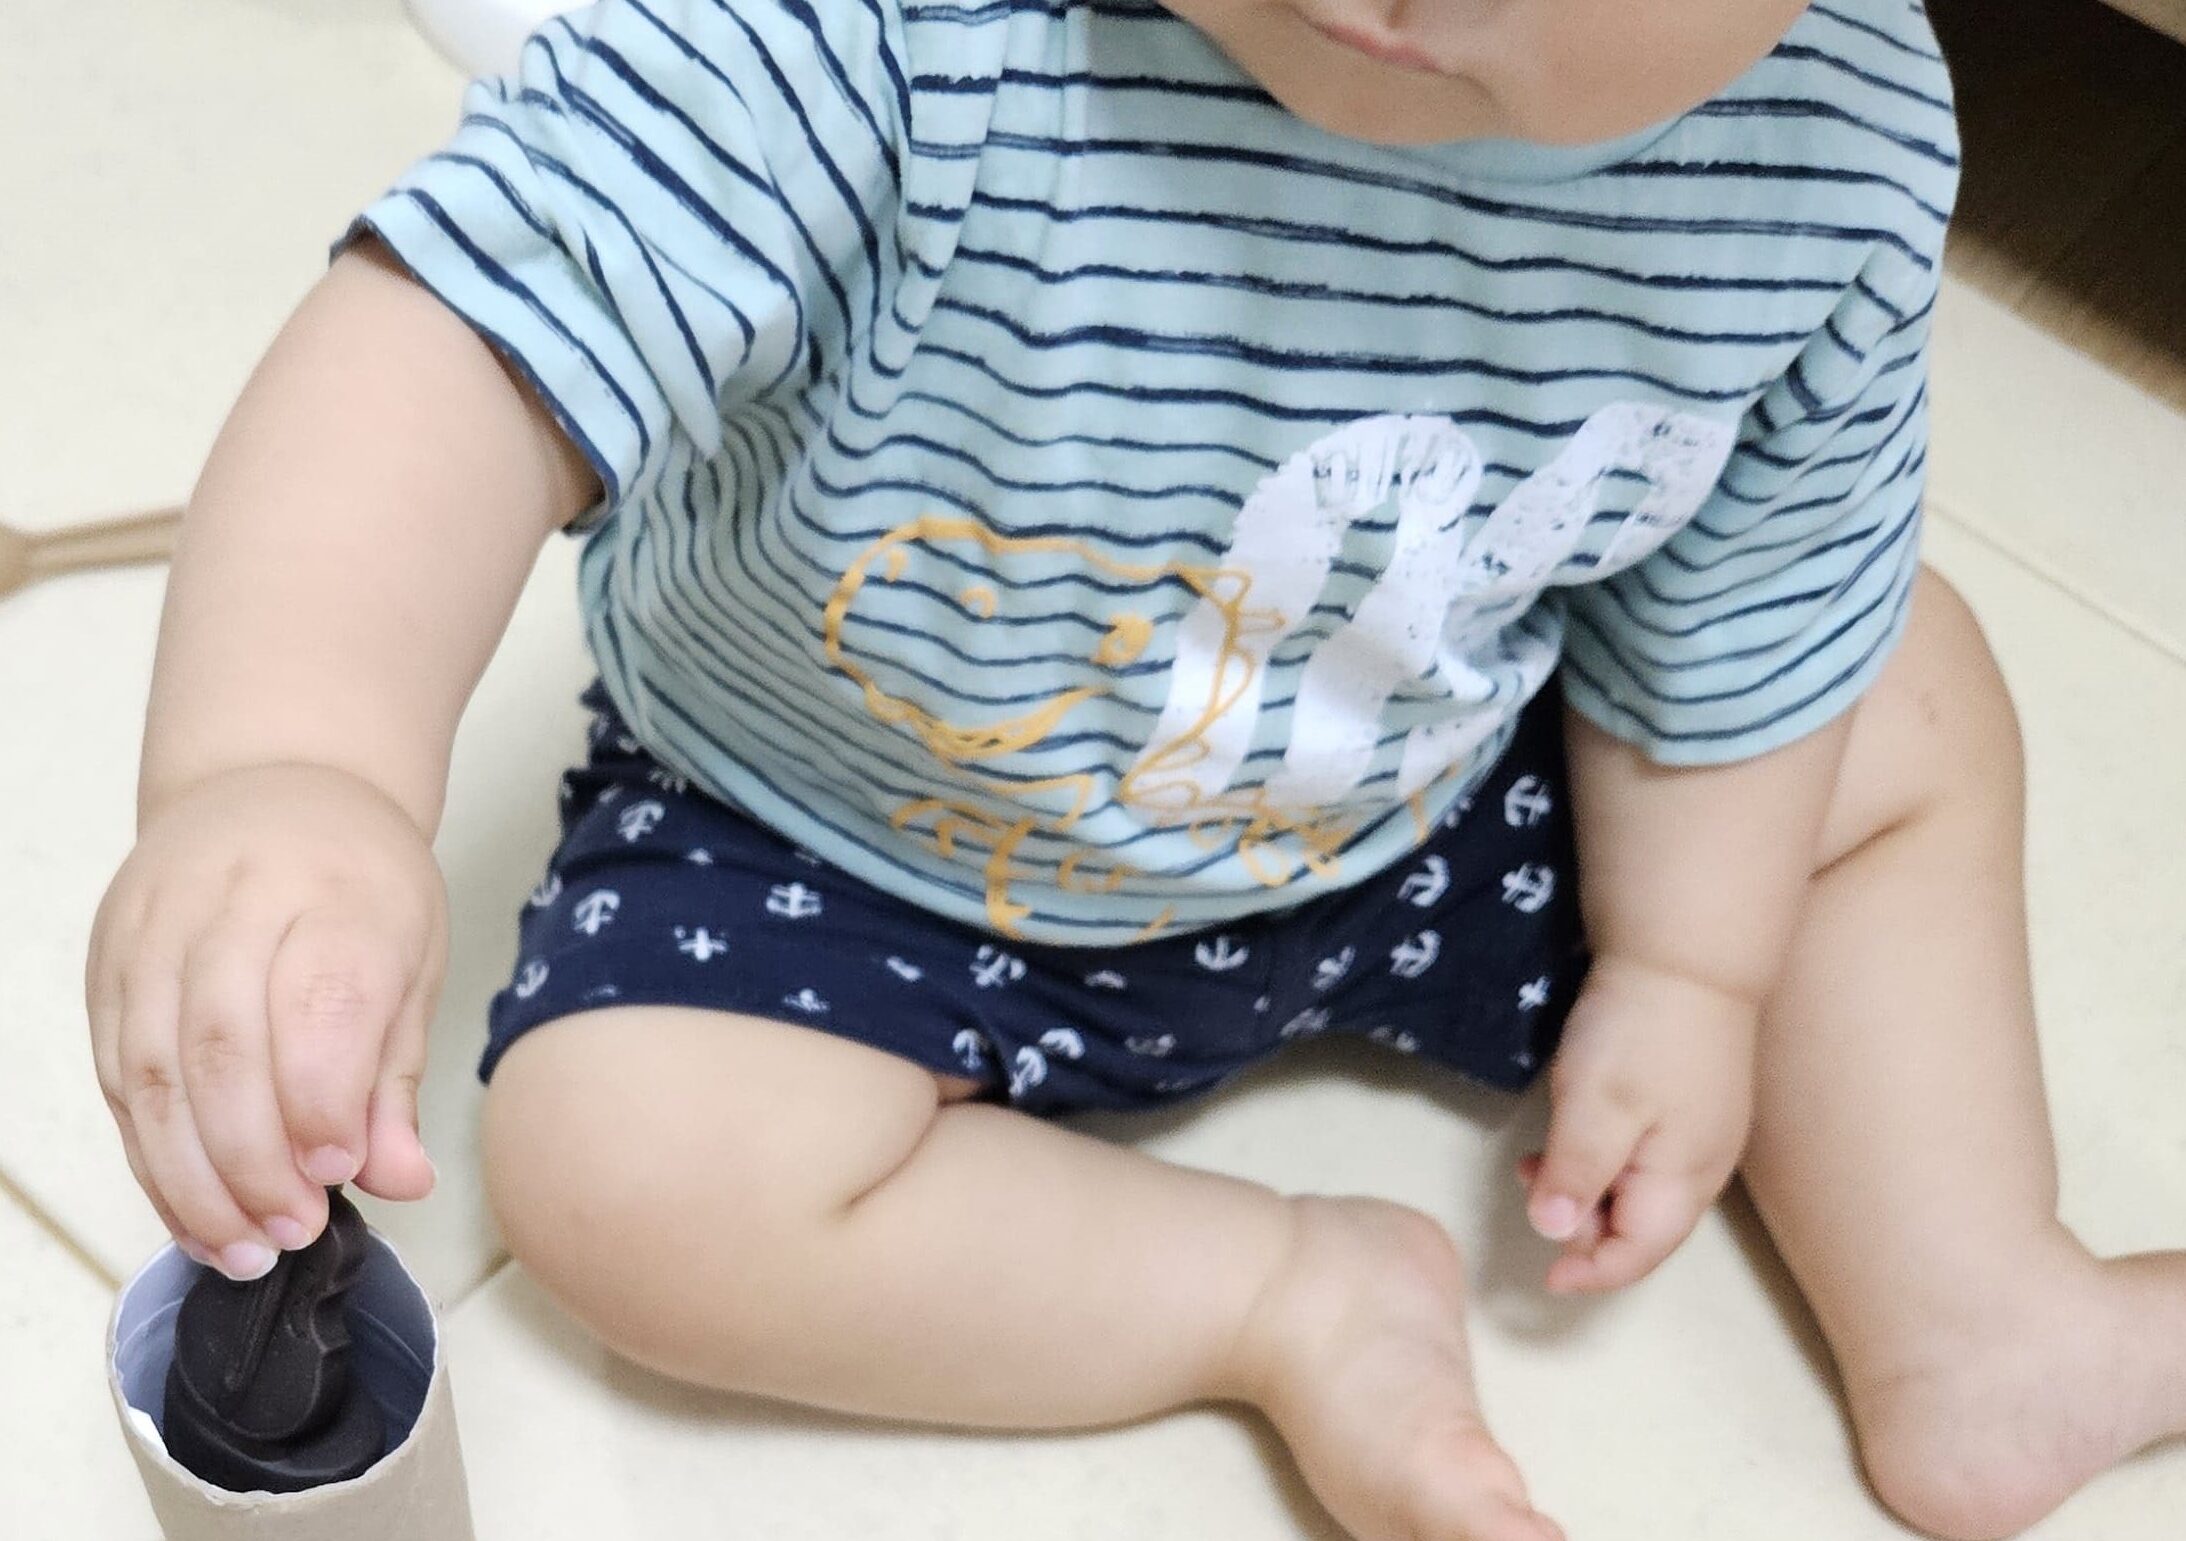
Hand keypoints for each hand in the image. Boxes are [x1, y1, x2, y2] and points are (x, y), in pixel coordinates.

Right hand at [86, 763, 446, 1279]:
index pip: (319, 1004)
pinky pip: (119, 1074)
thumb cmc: (359, 883)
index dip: (321, 1102)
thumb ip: (394, 1077)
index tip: (338, 1173)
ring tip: (241, 1245)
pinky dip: (151, 1156)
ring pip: (154, 1071)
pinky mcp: (108, 962)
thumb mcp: (413, 960)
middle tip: (292, 1231)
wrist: (276, 787)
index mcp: (338, 894)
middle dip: (254, 1162)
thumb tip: (404, 1179)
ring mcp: (157, 931)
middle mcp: (237, 903)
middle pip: (223, 1048)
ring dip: (193, 1178)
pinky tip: (192, 1210)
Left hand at [1519, 954, 1758, 1293]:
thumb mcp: (1593, 1108)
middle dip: (1585, 1227)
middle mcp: (1703, 1164)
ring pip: (1639, 1186)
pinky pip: (1644, 1150)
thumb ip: (1575, 1176)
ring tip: (1536, 1161)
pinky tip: (1571, 1126)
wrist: (1686, 951)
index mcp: (1684, 1180)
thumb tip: (1554, 1234)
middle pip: (1642, 1225)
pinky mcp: (1691, 1096)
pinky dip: (1602, 1155)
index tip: (1542, 1277)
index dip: (1590, 1273)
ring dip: (1587, 1186)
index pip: (1639, 1254)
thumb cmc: (1638, 1033)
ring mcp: (1702, 1128)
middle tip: (1532, 1190)